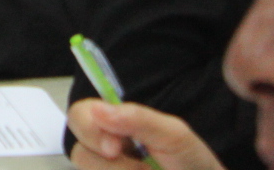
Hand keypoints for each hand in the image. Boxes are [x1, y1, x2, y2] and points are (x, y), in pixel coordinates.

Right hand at [68, 99, 221, 169]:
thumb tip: (98, 109)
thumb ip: (138, 119)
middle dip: (112, 166)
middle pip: (80, 153)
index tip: (113, 149)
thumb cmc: (194, 164)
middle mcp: (105, 152)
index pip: (81, 116)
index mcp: (115, 127)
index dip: (89, 129)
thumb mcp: (174, 135)